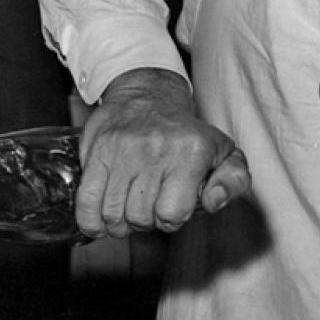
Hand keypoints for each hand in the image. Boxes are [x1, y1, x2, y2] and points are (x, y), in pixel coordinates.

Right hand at [77, 68, 250, 238]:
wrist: (148, 97)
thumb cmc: (187, 134)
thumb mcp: (225, 152)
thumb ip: (234, 181)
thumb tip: (214, 202)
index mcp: (191, 151)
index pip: (172, 214)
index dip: (171, 218)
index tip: (171, 206)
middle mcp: (157, 148)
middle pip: (140, 217)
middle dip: (144, 221)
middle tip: (149, 204)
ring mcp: (123, 150)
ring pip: (112, 214)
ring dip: (118, 222)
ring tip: (128, 207)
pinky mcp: (97, 152)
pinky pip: (86, 202)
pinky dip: (90, 220)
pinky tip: (100, 218)